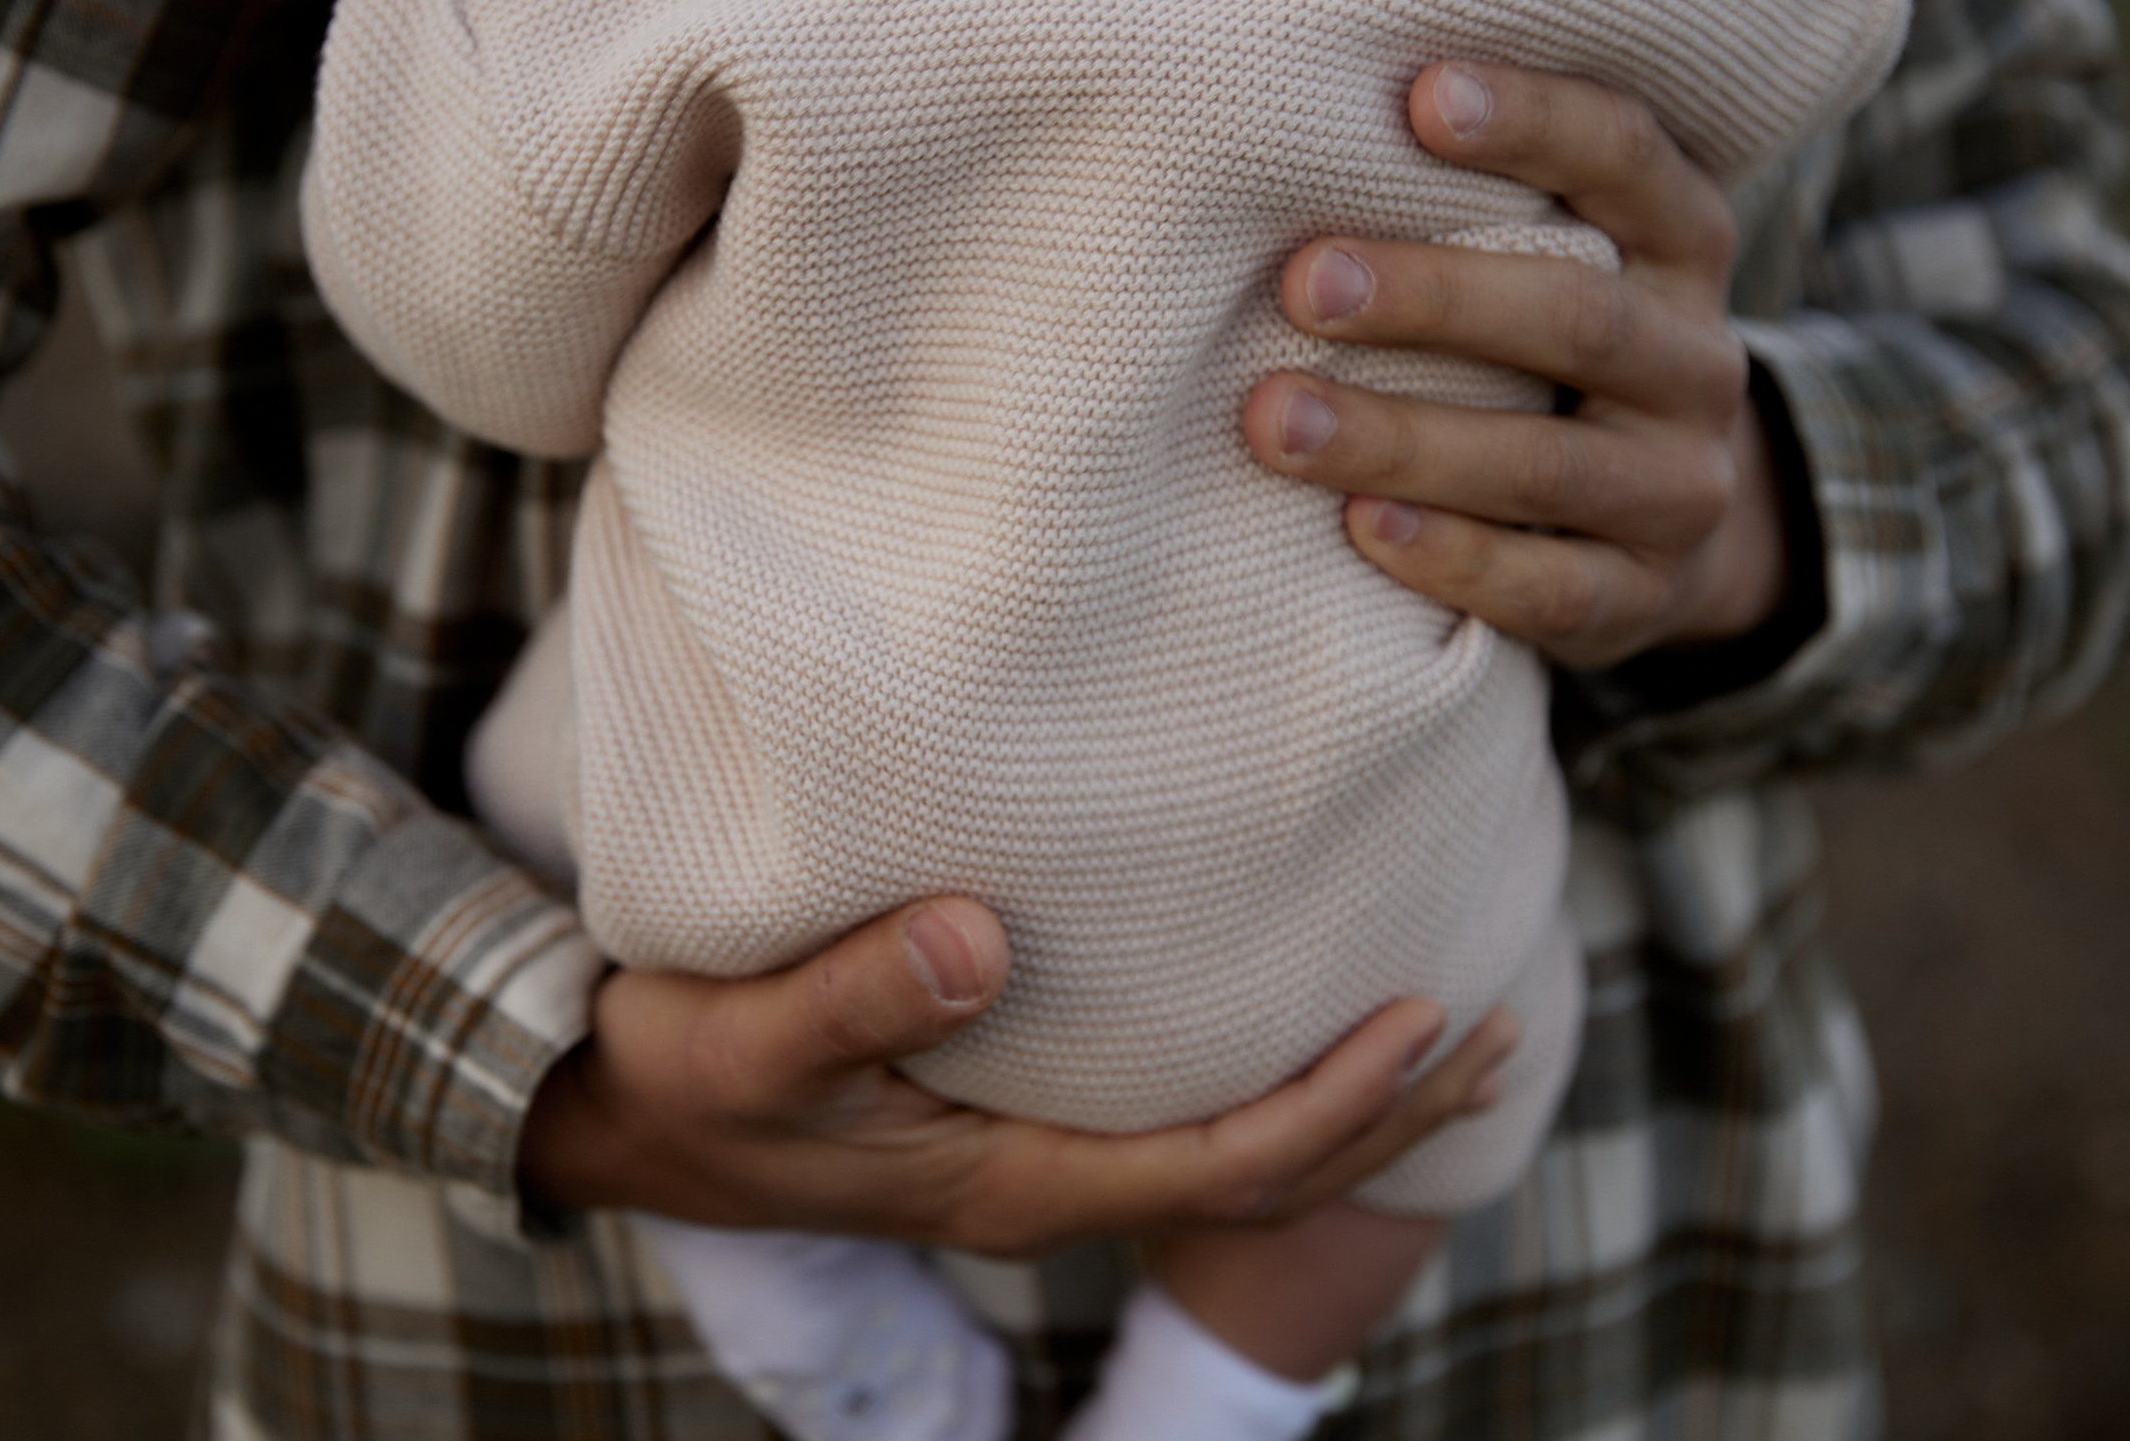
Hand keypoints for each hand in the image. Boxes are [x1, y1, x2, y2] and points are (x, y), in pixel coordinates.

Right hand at [517, 897, 1517, 1260]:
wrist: (625, 1119)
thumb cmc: (687, 1077)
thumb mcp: (747, 1041)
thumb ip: (858, 998)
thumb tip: (985, 941)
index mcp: (1012, 1184)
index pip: (1217, 1166)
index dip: (1332, 1106)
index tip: (1425, 1019)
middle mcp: (1047, 1187)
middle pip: (1262, 1173)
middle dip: (1388, 1114)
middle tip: (1504, 1024)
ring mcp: (1037, 1161)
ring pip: (1232, 1152)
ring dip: (1349, 1101)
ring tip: (1453, 1023)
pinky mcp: (1019, 1120)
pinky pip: (1182, 1113)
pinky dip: (1269, 1070)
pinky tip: (1297, 1004)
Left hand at [1245, 62, 1788, 670]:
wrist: (1660, 531)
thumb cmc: (1544, 357)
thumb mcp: (1554, 264)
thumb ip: (1474, 205)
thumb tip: (1294, 130)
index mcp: (1681, 246)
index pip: (1627, 158)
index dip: (1535, 122)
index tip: (1420, 97)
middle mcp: (1697, 361)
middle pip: (1576, 318)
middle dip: (1433, 298)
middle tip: (1303, 282)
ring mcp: (1680, 488)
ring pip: (1546, 466)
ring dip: (1402, 440)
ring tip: (1277, 419)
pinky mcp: (1642, 597)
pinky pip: (1550, 586)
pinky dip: (1451, 557)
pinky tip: (1360, 529)